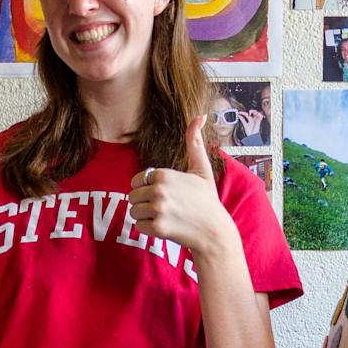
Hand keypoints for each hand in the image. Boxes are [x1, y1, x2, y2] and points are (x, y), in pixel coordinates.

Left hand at [128, 117, 236, 256]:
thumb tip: (200, 115)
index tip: (165, 194)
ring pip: (134, 212)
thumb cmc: (207, 199)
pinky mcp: (158, 228)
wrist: (214, 231)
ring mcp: (158, 210)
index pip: (137, 180)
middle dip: (145, 203)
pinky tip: (166, 227)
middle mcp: (159, 190)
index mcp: (164, 174)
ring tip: (166, 216)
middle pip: (133, 197)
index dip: (147, 188)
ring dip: (146, 216)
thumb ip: (195, 142)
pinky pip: (139, 227)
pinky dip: (149, 229)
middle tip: (166, 208)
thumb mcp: (202, 168)